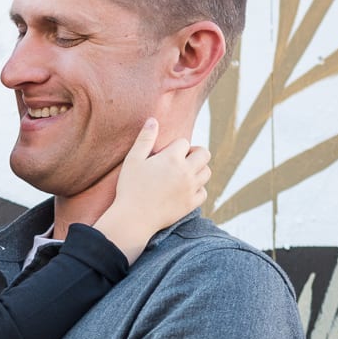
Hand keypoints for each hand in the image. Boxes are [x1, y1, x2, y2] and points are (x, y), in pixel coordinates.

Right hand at [94, 118, 210, 263]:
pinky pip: (204, 192)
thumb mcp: (133, 160)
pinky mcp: (191, 204)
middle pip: (204, 154)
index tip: (164, 154)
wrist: (133, 219)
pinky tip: (185, 189)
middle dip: (195, 153)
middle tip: (182, 159)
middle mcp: (186, 172)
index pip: (184, 143)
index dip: (175, 146)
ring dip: (198, 169)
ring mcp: (190, 189)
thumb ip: (145, 139)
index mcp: (172, 158)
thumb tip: (153, 120)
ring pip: (207, 172)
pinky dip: (198, 189)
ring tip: (184, 173)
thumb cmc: (130, 188)